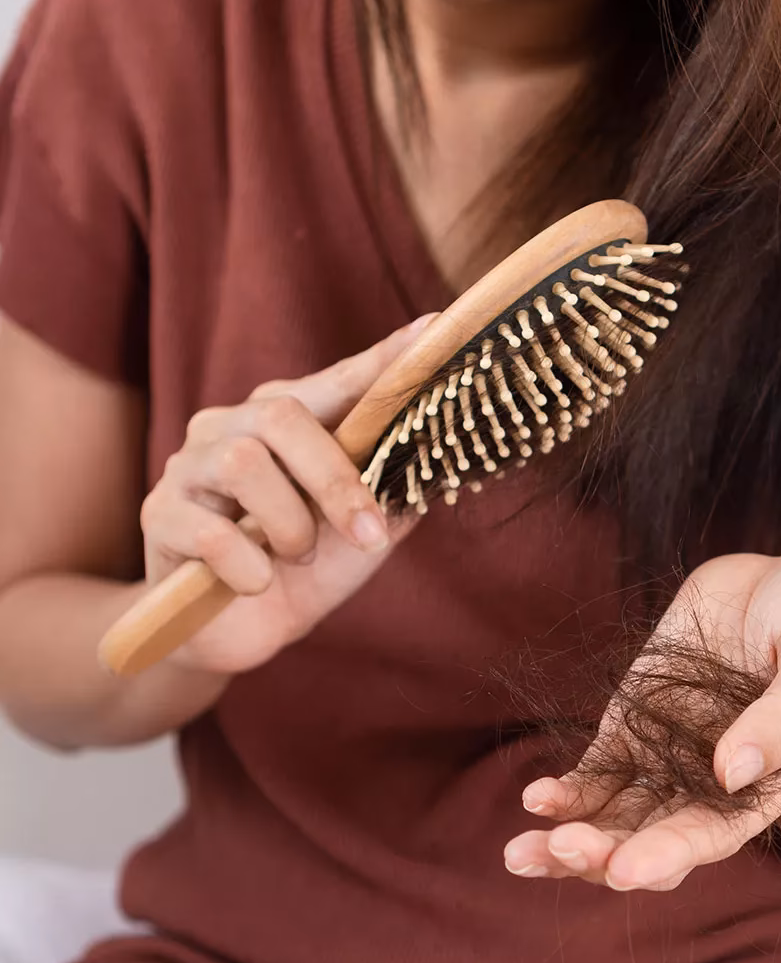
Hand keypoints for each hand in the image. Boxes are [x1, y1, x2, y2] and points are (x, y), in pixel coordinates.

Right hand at [140, 314, 435, 675]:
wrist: (241, 633)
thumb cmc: (305, 570)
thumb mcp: (362, 534)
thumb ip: (393, 492)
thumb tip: (439, 453)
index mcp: (285, 422)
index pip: (338, 381)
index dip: (382, 360)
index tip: (433, 330)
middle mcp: (232, 427)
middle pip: (281, 415)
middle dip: (334, 480)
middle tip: (367, 533)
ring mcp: (190, 466)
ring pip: (243, 465)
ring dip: (290, 528)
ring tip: (297, 559)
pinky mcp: (159, 515)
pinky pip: (209, 532)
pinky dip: (248, 567)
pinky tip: (255, 582)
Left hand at [504, 551, 780, 890]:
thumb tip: (731, 773)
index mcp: (769, 783)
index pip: (713, 834)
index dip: (668, 856)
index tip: (623, 874)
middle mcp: (713, 782)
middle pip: (652, 838)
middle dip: (603, 856)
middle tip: (557, 852)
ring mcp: (668, 752)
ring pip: (615, 815)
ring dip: (570, 838)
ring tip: (521, 851)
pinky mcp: (635, 720)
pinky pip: (598, 768)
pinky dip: (567, 790)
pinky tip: (536, 799)